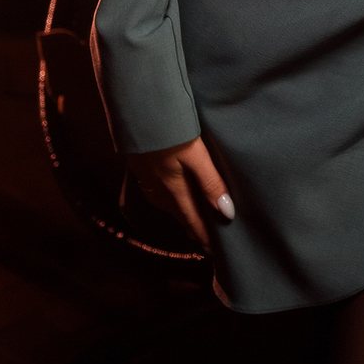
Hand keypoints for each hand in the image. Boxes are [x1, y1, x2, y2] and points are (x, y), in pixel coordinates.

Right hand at [127, 137, 233, 253]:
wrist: (136, 111)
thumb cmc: (170, 130)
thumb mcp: (195, 155)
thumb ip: (211, 182)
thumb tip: (227, 212)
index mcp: (174, 189)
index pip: (192, 220)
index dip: (203, 237)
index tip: (213, 252)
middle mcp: (158, 188)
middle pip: (179, 215)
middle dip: (193, 228)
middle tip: (205, 241)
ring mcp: (147, 178)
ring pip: (167, 205)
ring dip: (181, 214)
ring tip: (192, 221)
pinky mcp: (141, 167)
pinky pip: (157, 193)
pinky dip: (169, 201)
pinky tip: (170, 195)